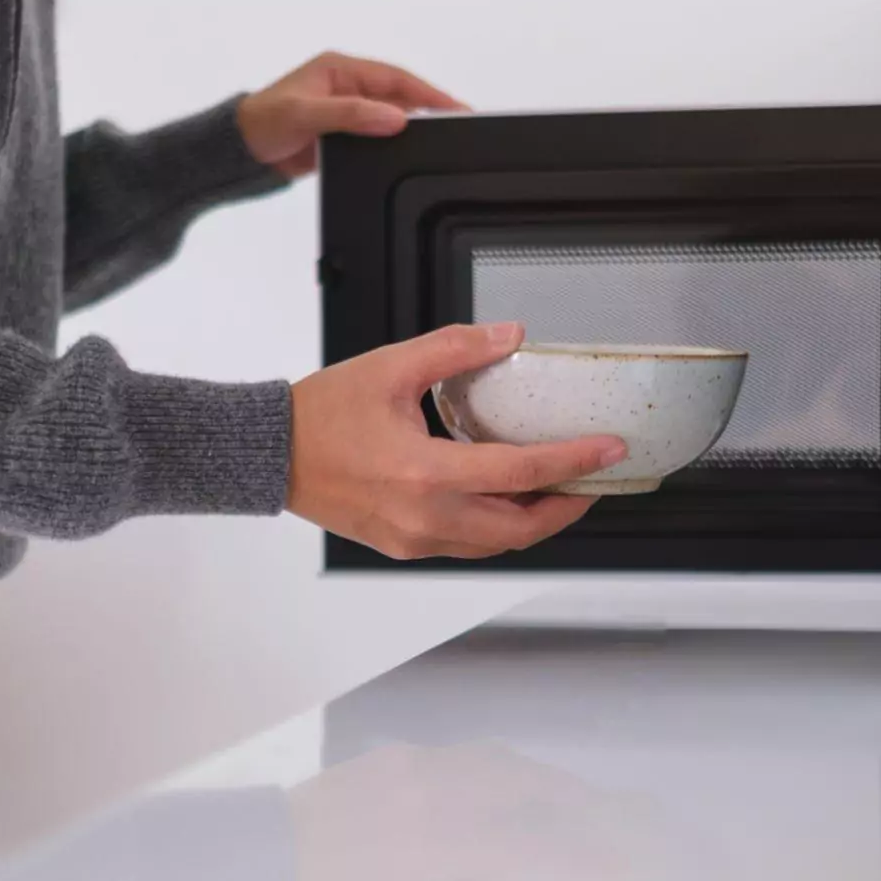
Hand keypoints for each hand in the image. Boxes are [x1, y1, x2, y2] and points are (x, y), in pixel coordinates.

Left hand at [236, 50, 465, 177]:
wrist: (240, 153)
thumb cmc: (263, 123)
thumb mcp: (307, 115)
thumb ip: (351, 115)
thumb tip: (395, 117)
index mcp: (340, 69)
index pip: (396, 78)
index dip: (429, 92)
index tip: (456, 107)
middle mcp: (347, 86)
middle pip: (399, 96)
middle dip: (428, 109)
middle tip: (460, 125)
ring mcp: (346, 110)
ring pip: (390, 116)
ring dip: (412, 127)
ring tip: (441, 140)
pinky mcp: (343, 133)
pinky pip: (377, 135)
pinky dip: (394, 142)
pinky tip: (409, 153)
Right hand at [287, 323, 626, 559]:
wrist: (271, 455)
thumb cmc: (322, 413)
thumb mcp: (392, 367)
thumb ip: (456, 349)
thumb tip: (511, 335)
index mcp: (425, 473)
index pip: (522, 473)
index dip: (575, 462)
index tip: (610, 449)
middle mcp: (425, 516)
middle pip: (520, 528)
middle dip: (567, 506)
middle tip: (594, 479)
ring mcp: (414, 538)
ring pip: (496, 544)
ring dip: (534, 522)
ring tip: (559, 490)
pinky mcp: (403, 545)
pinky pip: (467, 545)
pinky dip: (498, 527)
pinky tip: (507, 500)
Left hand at [288, 743, 674, 880]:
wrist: (254, 865)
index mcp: (429, 842)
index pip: (528, 849)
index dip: (580, 859)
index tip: (614, 867)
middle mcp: (423, 794)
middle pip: (522, 787)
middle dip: (571, 804)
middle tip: (604, 819)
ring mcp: (405, 769)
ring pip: (491, 762)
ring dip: (534, 782)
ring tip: (562, 801)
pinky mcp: (387, 760)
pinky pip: (454, 756)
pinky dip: (488, 771)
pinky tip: (497, 788)